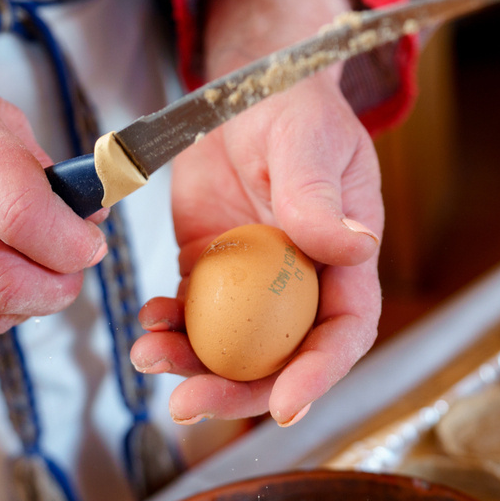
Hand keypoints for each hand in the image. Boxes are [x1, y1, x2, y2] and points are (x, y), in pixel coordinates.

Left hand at [129, 0, 383, 425]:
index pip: (345, 332)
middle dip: (236, 392)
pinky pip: (189, 314)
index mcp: (346, 264)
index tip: (284, 406)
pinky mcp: (209, 272)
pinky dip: (166, 325)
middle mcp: (304, 286)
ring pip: (229, 348)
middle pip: (280, 360)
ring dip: (189, 365)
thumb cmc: (295, 110)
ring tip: (148, 358)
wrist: (244, 94)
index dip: (319, 375)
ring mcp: (253, 285)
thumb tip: (353, 247)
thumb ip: (320, 198)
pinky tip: (146, 320)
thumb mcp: (311, 146)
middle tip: (187, 404)